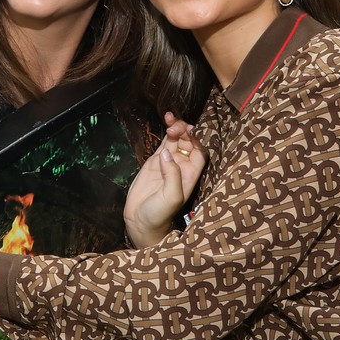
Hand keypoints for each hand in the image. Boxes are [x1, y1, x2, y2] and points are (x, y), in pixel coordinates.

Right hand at [123, 113, 204, 246]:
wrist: (140, 221)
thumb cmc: (159, 214)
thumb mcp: (170, 197)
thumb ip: (172, 175)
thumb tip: (167, 154)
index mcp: (190, 176)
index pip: (199, 152)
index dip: (195, 140)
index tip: (188, 132)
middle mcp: (182, 167)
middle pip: (188, 143)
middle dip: (184, 131)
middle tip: (175, 125)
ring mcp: (168, 163)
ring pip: (176, 141)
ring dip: (176, 128)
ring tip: (170, 117)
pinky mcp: (155, 162)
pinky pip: (164, 144)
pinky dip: (165, 133)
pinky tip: (166, 123)